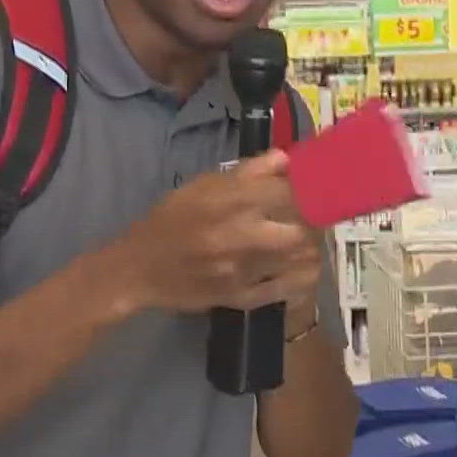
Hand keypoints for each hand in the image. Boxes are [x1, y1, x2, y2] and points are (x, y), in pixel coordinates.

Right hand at [111, 150, 322, 314]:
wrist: (138, 269)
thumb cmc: (169, 221)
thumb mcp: (200, 186)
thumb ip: (247, 173)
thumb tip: (285, 159)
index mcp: (229, 201)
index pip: (288, 192)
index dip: (310, 189)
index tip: (317, 188)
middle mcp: (239, 235)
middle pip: (301, 228)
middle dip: (313, 223)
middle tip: (313, 219)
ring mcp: (242, 270)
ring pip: (299, 260)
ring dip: (310, 249)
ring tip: (307, 242)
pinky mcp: (241, 298)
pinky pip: (286, 289)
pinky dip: (301, 278)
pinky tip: (301, 269)